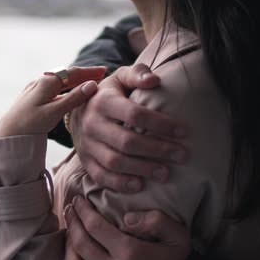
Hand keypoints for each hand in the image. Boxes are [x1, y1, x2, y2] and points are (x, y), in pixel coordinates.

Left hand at [0, 66, 105, 139]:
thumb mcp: (54, 112)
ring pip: (60, 83)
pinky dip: (65, 90)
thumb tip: (92, 85)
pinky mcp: (32, 99)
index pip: (73, 72)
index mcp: (47, 82)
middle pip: (66, 75)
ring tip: (88, 84)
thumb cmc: (29, 124)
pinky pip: (53, 90)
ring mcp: (35, 90)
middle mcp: (40, 82)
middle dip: (83, 75)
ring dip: (74, 82)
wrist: (5, 134)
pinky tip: (68, 95)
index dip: (89, 71)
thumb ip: (73, 98)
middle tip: (100, 74)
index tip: (104, 71)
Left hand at [63, 196, 190, 259]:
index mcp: (131, 254)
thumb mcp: (177, 240)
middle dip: (72, 223)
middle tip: (70, 211)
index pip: (95, 226)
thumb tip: (127, 218)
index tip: (78, 200)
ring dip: (68, 248)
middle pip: (81, 243)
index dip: (83, 210)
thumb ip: (159, 221)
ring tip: (70, 234)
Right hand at [69, 64, 187, 192]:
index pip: (134, 115)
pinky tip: (140, 185)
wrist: (75, 109)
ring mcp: (86, 145)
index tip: (183, 131)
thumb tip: (155, 80)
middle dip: (157, 150)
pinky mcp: (84, 161)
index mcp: (103, 102)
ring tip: (166, 174)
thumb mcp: (120, 78)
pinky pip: (100, 176)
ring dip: (142, 169)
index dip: (160, 124)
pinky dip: (120, 183)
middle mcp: (92, 124)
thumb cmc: (109, 93)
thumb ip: (138, 74)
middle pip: (127, 142)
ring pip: (114, 162)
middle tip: (182, 156)